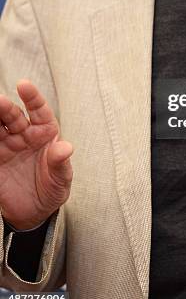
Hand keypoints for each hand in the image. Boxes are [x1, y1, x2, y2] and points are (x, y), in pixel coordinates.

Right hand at [0, 80, 72, 230]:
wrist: (34, 213)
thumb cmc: (53, 189)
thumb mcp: (61, 179)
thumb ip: (60, 163)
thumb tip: (66, 148)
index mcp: (45, 132)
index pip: (39, 110)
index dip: (32, 97)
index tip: (24, 85)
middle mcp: (25, 135)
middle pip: (12, 116)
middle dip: (5, 107)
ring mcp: (7, 146)